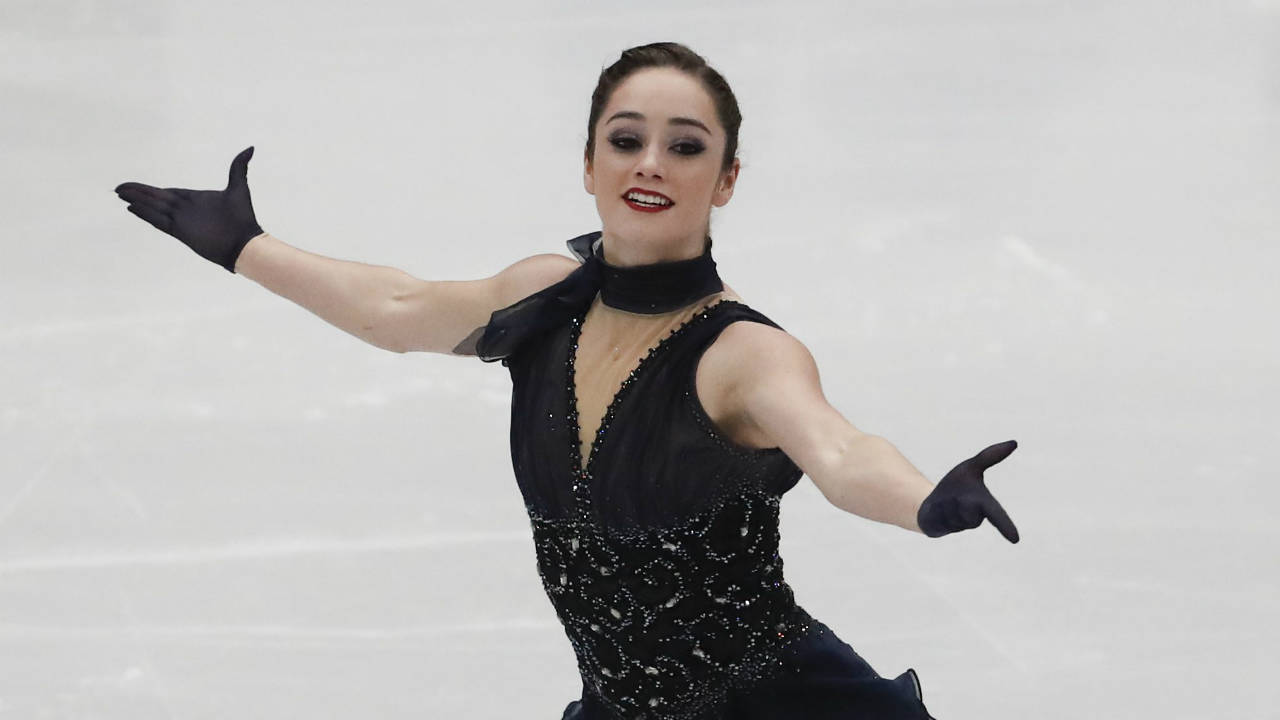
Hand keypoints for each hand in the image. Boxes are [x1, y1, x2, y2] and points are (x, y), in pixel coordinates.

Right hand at [115, 146, 263, 272]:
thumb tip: (249, 148)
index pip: (168, 193)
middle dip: (137, 193)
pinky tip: (132, 209)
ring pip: (153, 208)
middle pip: (155, 198)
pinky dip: (145, 214)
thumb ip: (238, 167)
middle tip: (118, 189)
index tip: (136, 186)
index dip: (151, 190)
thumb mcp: (239, 188)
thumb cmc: (243, 218)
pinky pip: (158, 221)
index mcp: (194, 199)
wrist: (245, 243)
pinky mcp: (181, 231)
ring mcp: (182, 220)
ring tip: (120, 196)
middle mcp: (184, 209)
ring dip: (137, 201)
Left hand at [916, 439, 1019, 541]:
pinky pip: (937, 515)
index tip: (1016, 540)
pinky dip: (934, 507)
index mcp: (984, 505)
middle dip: (961, 501)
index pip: (997, 515)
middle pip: (967, 506)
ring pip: (950, 509)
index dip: (1006, 526)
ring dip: (945, 501)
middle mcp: (974, 519)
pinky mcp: (941, 530)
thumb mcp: (971, 467)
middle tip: (957, 497)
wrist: (931, 502)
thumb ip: (990, 456)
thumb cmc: (956, 486)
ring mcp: (958, 526)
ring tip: (945, 501)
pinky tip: (936, 509)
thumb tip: (1014, 442)